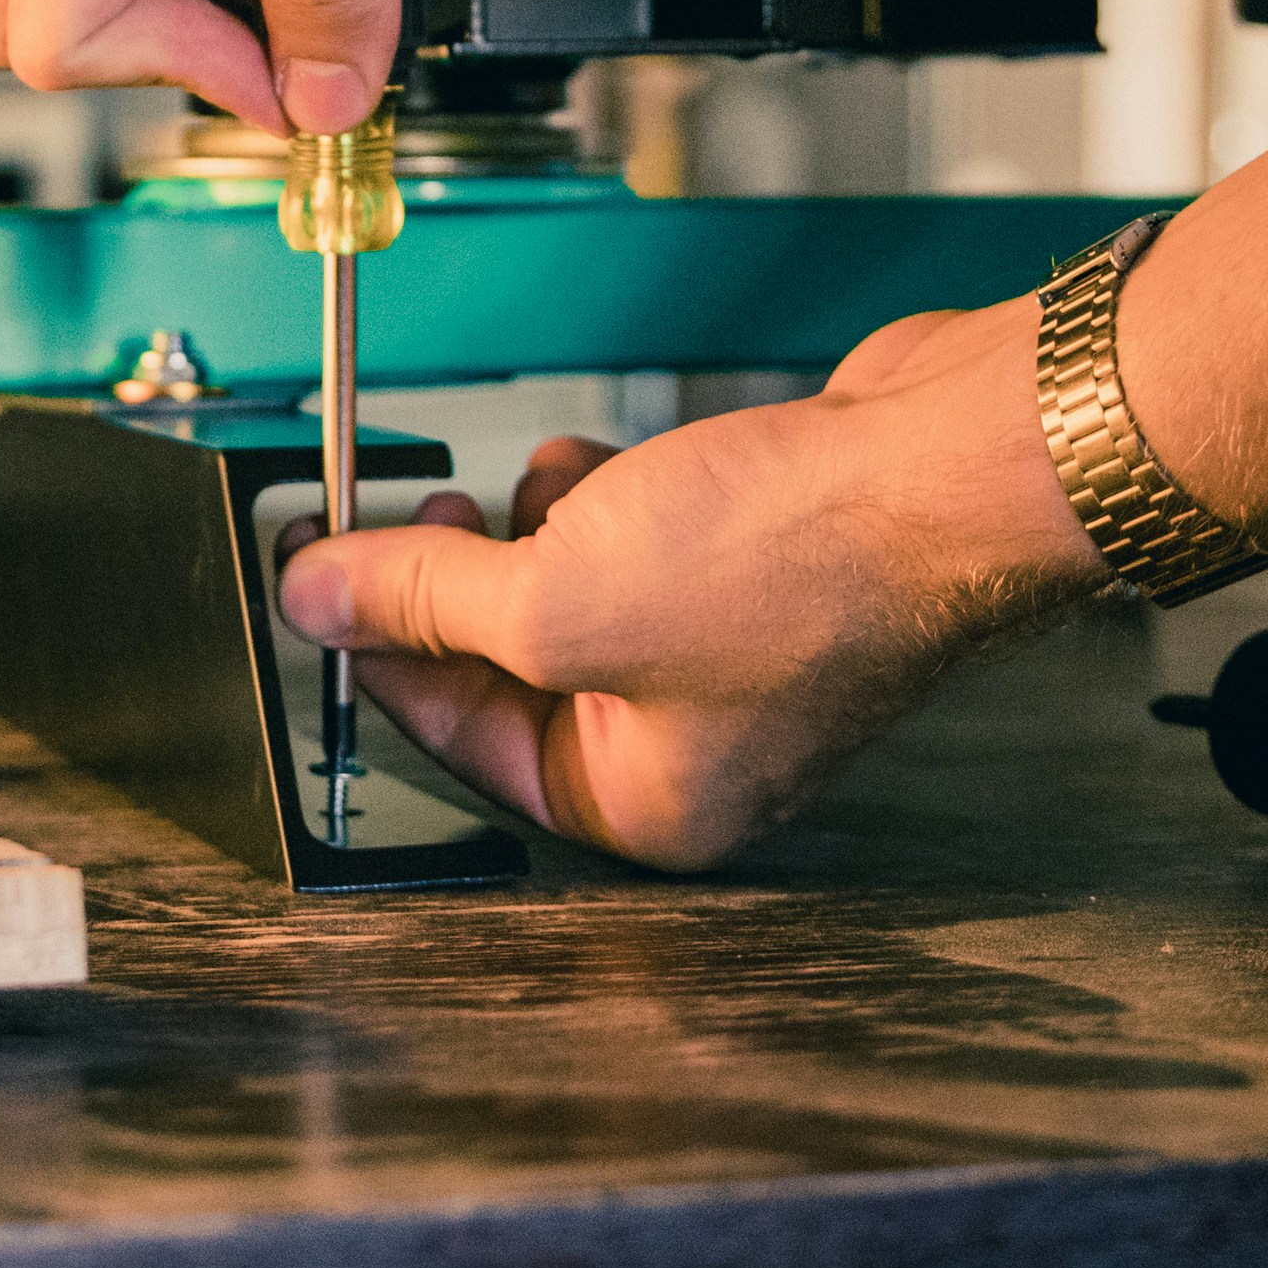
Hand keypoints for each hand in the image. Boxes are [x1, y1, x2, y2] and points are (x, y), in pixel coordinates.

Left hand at [275, 298, 1111, 867]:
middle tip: (409, 514)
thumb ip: (422, 601)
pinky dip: (604, 498)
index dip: (378, 651)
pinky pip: (637, 539)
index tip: (321, 573)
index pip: (462, 742)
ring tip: (532, 487)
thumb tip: (318, 595)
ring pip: (574, 592)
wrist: (949, 467)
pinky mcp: (761, 563)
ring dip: (531, 531)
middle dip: (457, 585)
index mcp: (649, 804)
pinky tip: (602, 464)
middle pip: (515, 668)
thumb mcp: (557, 596)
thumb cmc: (802, 566)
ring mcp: (733, 652)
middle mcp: (693, 745)